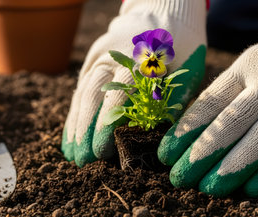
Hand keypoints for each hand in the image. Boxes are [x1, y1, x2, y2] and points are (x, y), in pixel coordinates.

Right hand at [62, 0, 206, 166]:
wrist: (163, 12)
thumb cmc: (181, 47)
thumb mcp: (187, 70)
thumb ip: (172, 100)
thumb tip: (155, 137)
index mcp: (139, 62)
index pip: (118, 98)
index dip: (107, 127)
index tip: (100, 153)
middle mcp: (113, 59)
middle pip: (94, 98)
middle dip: (86, 132)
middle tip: (83, 162)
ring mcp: (99, 58)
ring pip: (83, 95)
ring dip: (76, 126)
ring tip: (72, 155)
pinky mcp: (93, 61)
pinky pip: (80, 90)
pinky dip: (75, 115)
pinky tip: (70, 136)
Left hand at [158, 0, 257, 196]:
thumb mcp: (246, 67)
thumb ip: (223, 95)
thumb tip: (186, 134)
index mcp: (244, 68)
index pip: (210, 102)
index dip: (186, 131)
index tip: (166, 155)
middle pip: (232, 122)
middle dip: (203, 153)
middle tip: (181, 178)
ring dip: (234, 167)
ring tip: (211, 188)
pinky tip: (252, 188)